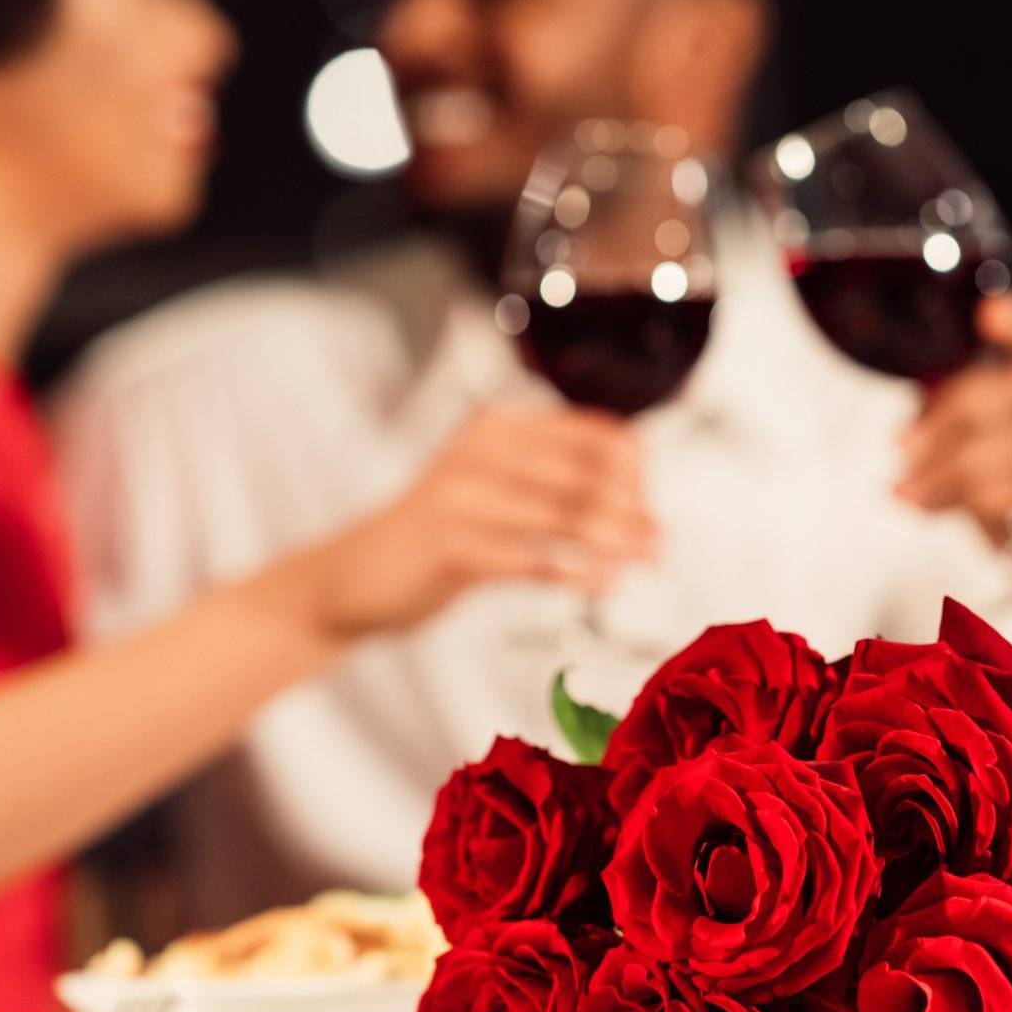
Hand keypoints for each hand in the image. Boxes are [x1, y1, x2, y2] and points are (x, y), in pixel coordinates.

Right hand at [259, 407, 656, 642]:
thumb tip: (637, 497)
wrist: (350, 578)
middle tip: (660, 543)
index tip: (651, 508)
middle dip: (635, 511)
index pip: (596, 434)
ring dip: (617, 543)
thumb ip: (550, 480)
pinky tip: (603, 585)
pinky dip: (577, 574)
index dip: (636, 472)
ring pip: (566, 516)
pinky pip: (533, 561)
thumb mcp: (491, 488)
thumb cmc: (436, 536)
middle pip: (588, 475)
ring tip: (646, 563)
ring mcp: (461, 497)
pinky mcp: (449, 547)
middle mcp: (480, 450)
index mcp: (497, 427)